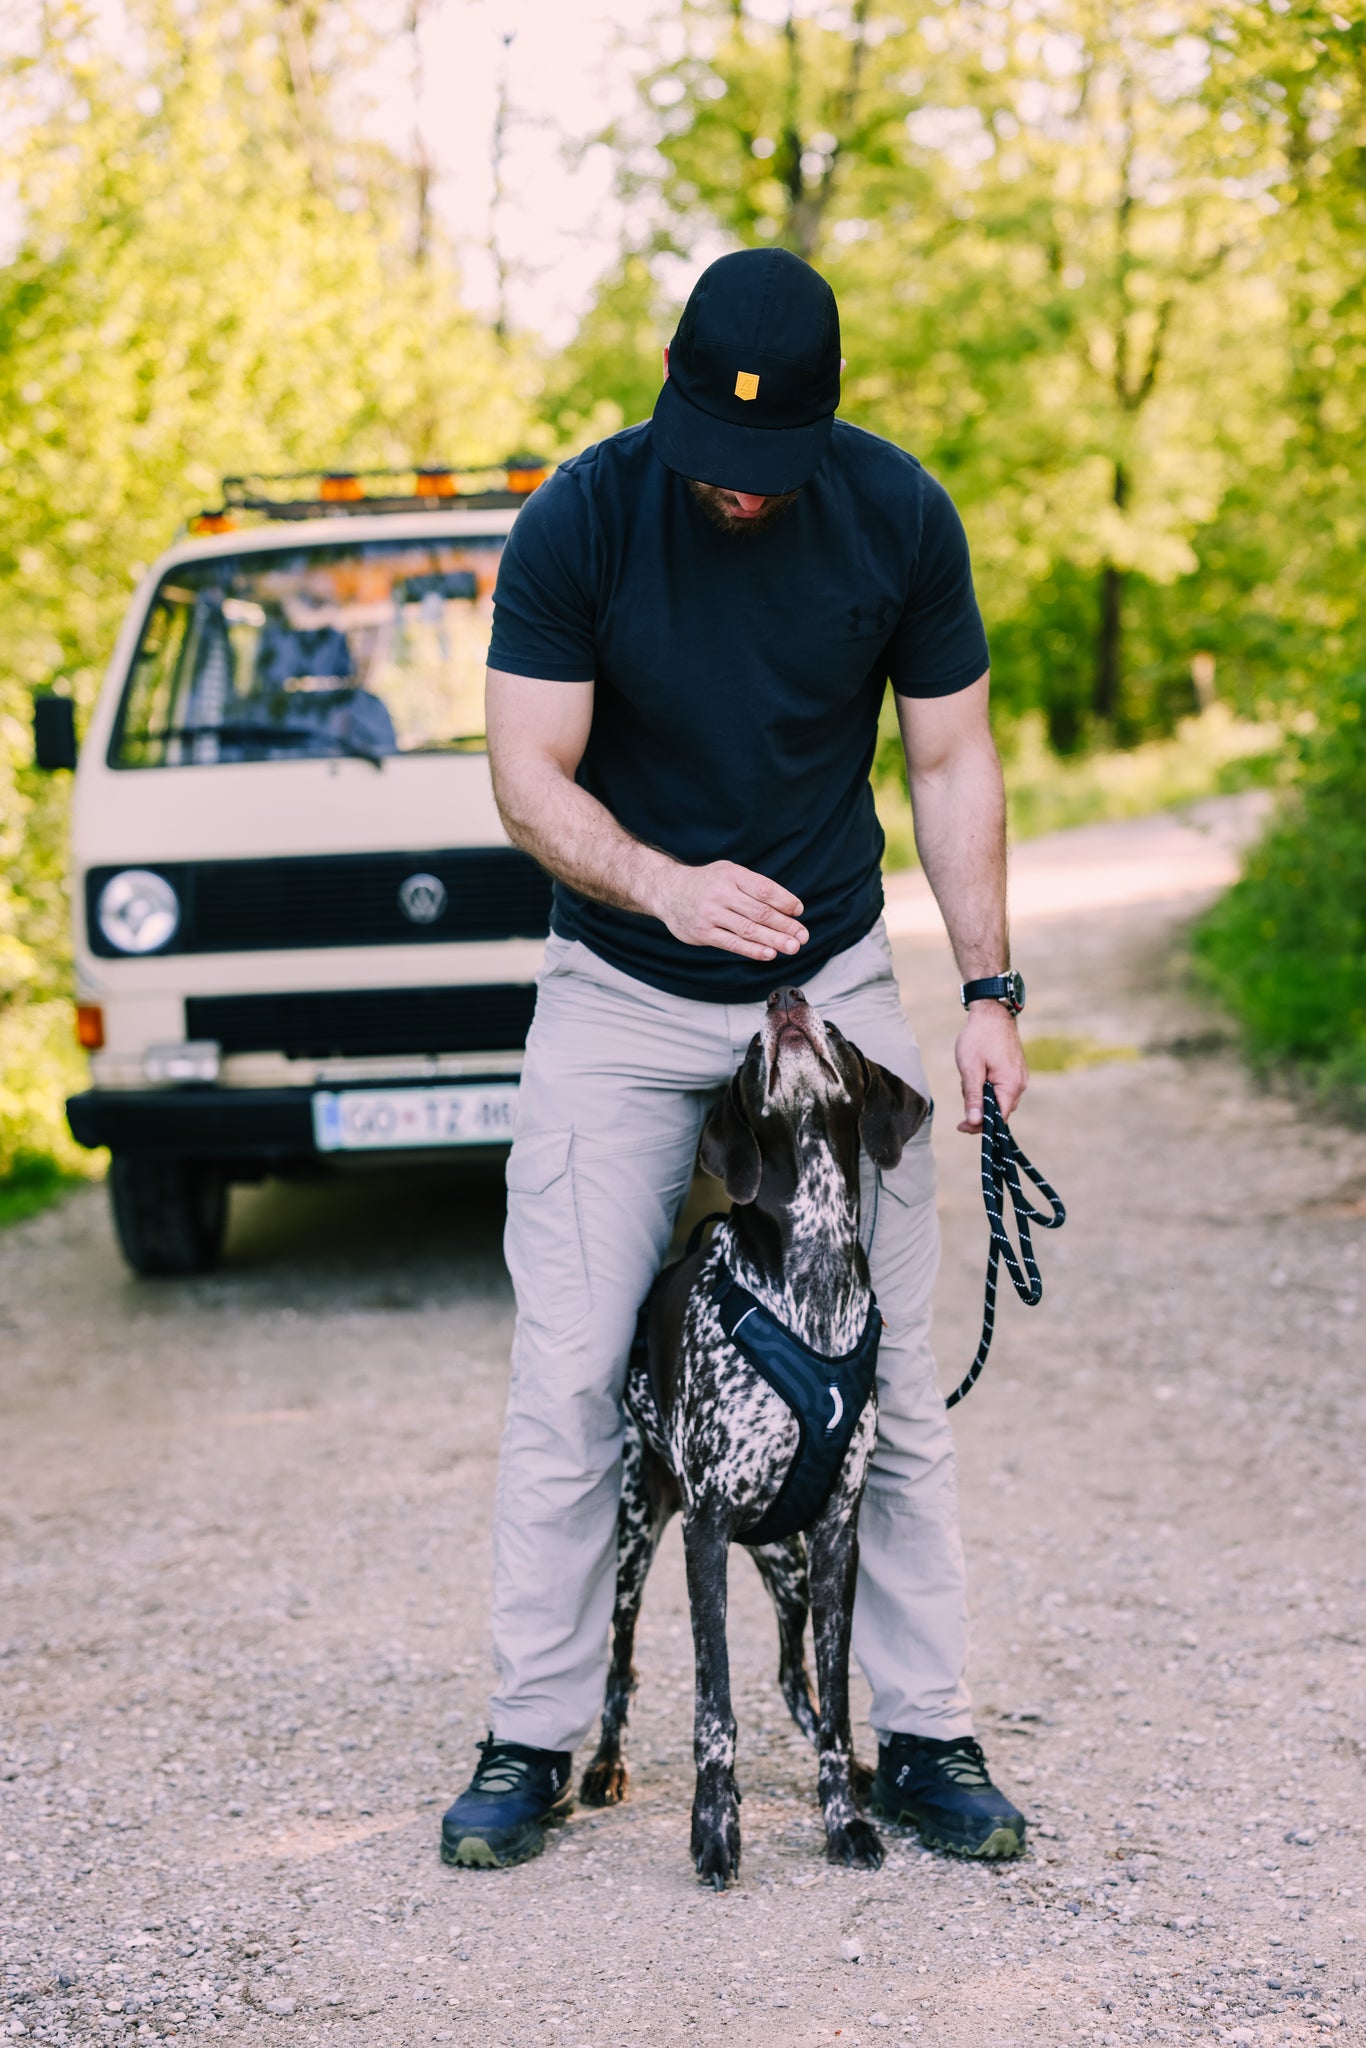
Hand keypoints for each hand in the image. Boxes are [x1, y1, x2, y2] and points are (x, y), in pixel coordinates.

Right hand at [653, 860, 807, 961]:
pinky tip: (769, 954)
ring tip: (792, 947)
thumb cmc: (706, 883)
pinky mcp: (703, 932)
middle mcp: (721, 892)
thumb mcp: (728, 873)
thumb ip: (753, 887)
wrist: (667, 891)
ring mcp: (710, 913)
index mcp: (731, 875)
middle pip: (760, 911)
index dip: (784, 901)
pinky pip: (732, 943)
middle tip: (803, 936)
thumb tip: (787, 909)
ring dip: (774, 940)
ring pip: (749, 929)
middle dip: (785, 925)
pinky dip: (753, 950)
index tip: (798, 911)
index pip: (764, 889)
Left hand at [955, 1002, 1027, 1132]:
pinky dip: (986, 1085)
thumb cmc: (979, 1037)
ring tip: (970, 1074)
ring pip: (998, 1098)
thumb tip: (974, 1123)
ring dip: (981, 1093)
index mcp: (1011, 1085)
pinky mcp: (1015, 1071)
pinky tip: (978, 1070)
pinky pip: (1000, 1088)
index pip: (999, 1119)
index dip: (980, 1126)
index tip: (960, 1126)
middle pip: (999, 1110)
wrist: (992, 1011)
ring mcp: (1020, 1077)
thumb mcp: (970, 1068)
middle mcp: (1020, 1084)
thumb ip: (973, 1097)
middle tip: (964, 1086)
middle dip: (978, 1106)